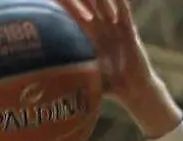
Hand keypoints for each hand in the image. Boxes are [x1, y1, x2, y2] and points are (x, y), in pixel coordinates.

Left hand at [55, 0, 182, 137]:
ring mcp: (117, 29)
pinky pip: (125, 13)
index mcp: (92, 39)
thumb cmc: (110, 87)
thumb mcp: (86, 79)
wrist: (133, 90)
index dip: (68, 6)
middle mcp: (104, 30)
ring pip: (105, 5)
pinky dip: (120, 3)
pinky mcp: (130, 32)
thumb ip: (72, 77)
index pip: (77, 16)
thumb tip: (48, 86)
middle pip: (90, 5)